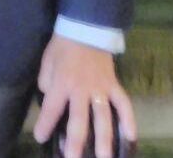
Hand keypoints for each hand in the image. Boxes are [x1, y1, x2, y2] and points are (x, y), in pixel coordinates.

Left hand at [33, 35, 134, 157]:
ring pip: (104, 118)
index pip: (52, 109)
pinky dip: (130, 121)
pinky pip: (125, 105)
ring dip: (105, 140)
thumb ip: (47, 84)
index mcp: (62, 83)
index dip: (45, 124)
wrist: (86, 28)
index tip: (40, 137)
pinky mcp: (115, 86)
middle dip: (76, 143)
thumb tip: (50, 104)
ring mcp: (102, 89)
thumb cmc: (62, 48)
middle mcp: (82, 89)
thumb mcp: (47, 63)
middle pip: (80, 120)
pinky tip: (131, 138)